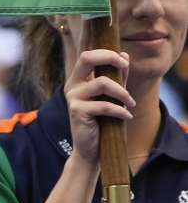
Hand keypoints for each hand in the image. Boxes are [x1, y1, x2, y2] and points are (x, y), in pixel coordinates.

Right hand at [64, 49, 132, 163]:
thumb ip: (117, 77)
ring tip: (131, 104)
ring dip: (122, 93)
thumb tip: (124, 54)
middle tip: (125, 66)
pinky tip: (127, 116)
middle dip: (109, 58)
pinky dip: (120, 111)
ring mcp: (73, 97)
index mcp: (78, 80)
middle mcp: (72, 85)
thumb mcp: (112, 96)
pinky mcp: (77, 111)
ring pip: (102, 83)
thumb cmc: (102, 122)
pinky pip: (104, 105)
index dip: (106, 53)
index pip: (88, 55)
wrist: (91, 149)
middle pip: (87, 58)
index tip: (124, 61)